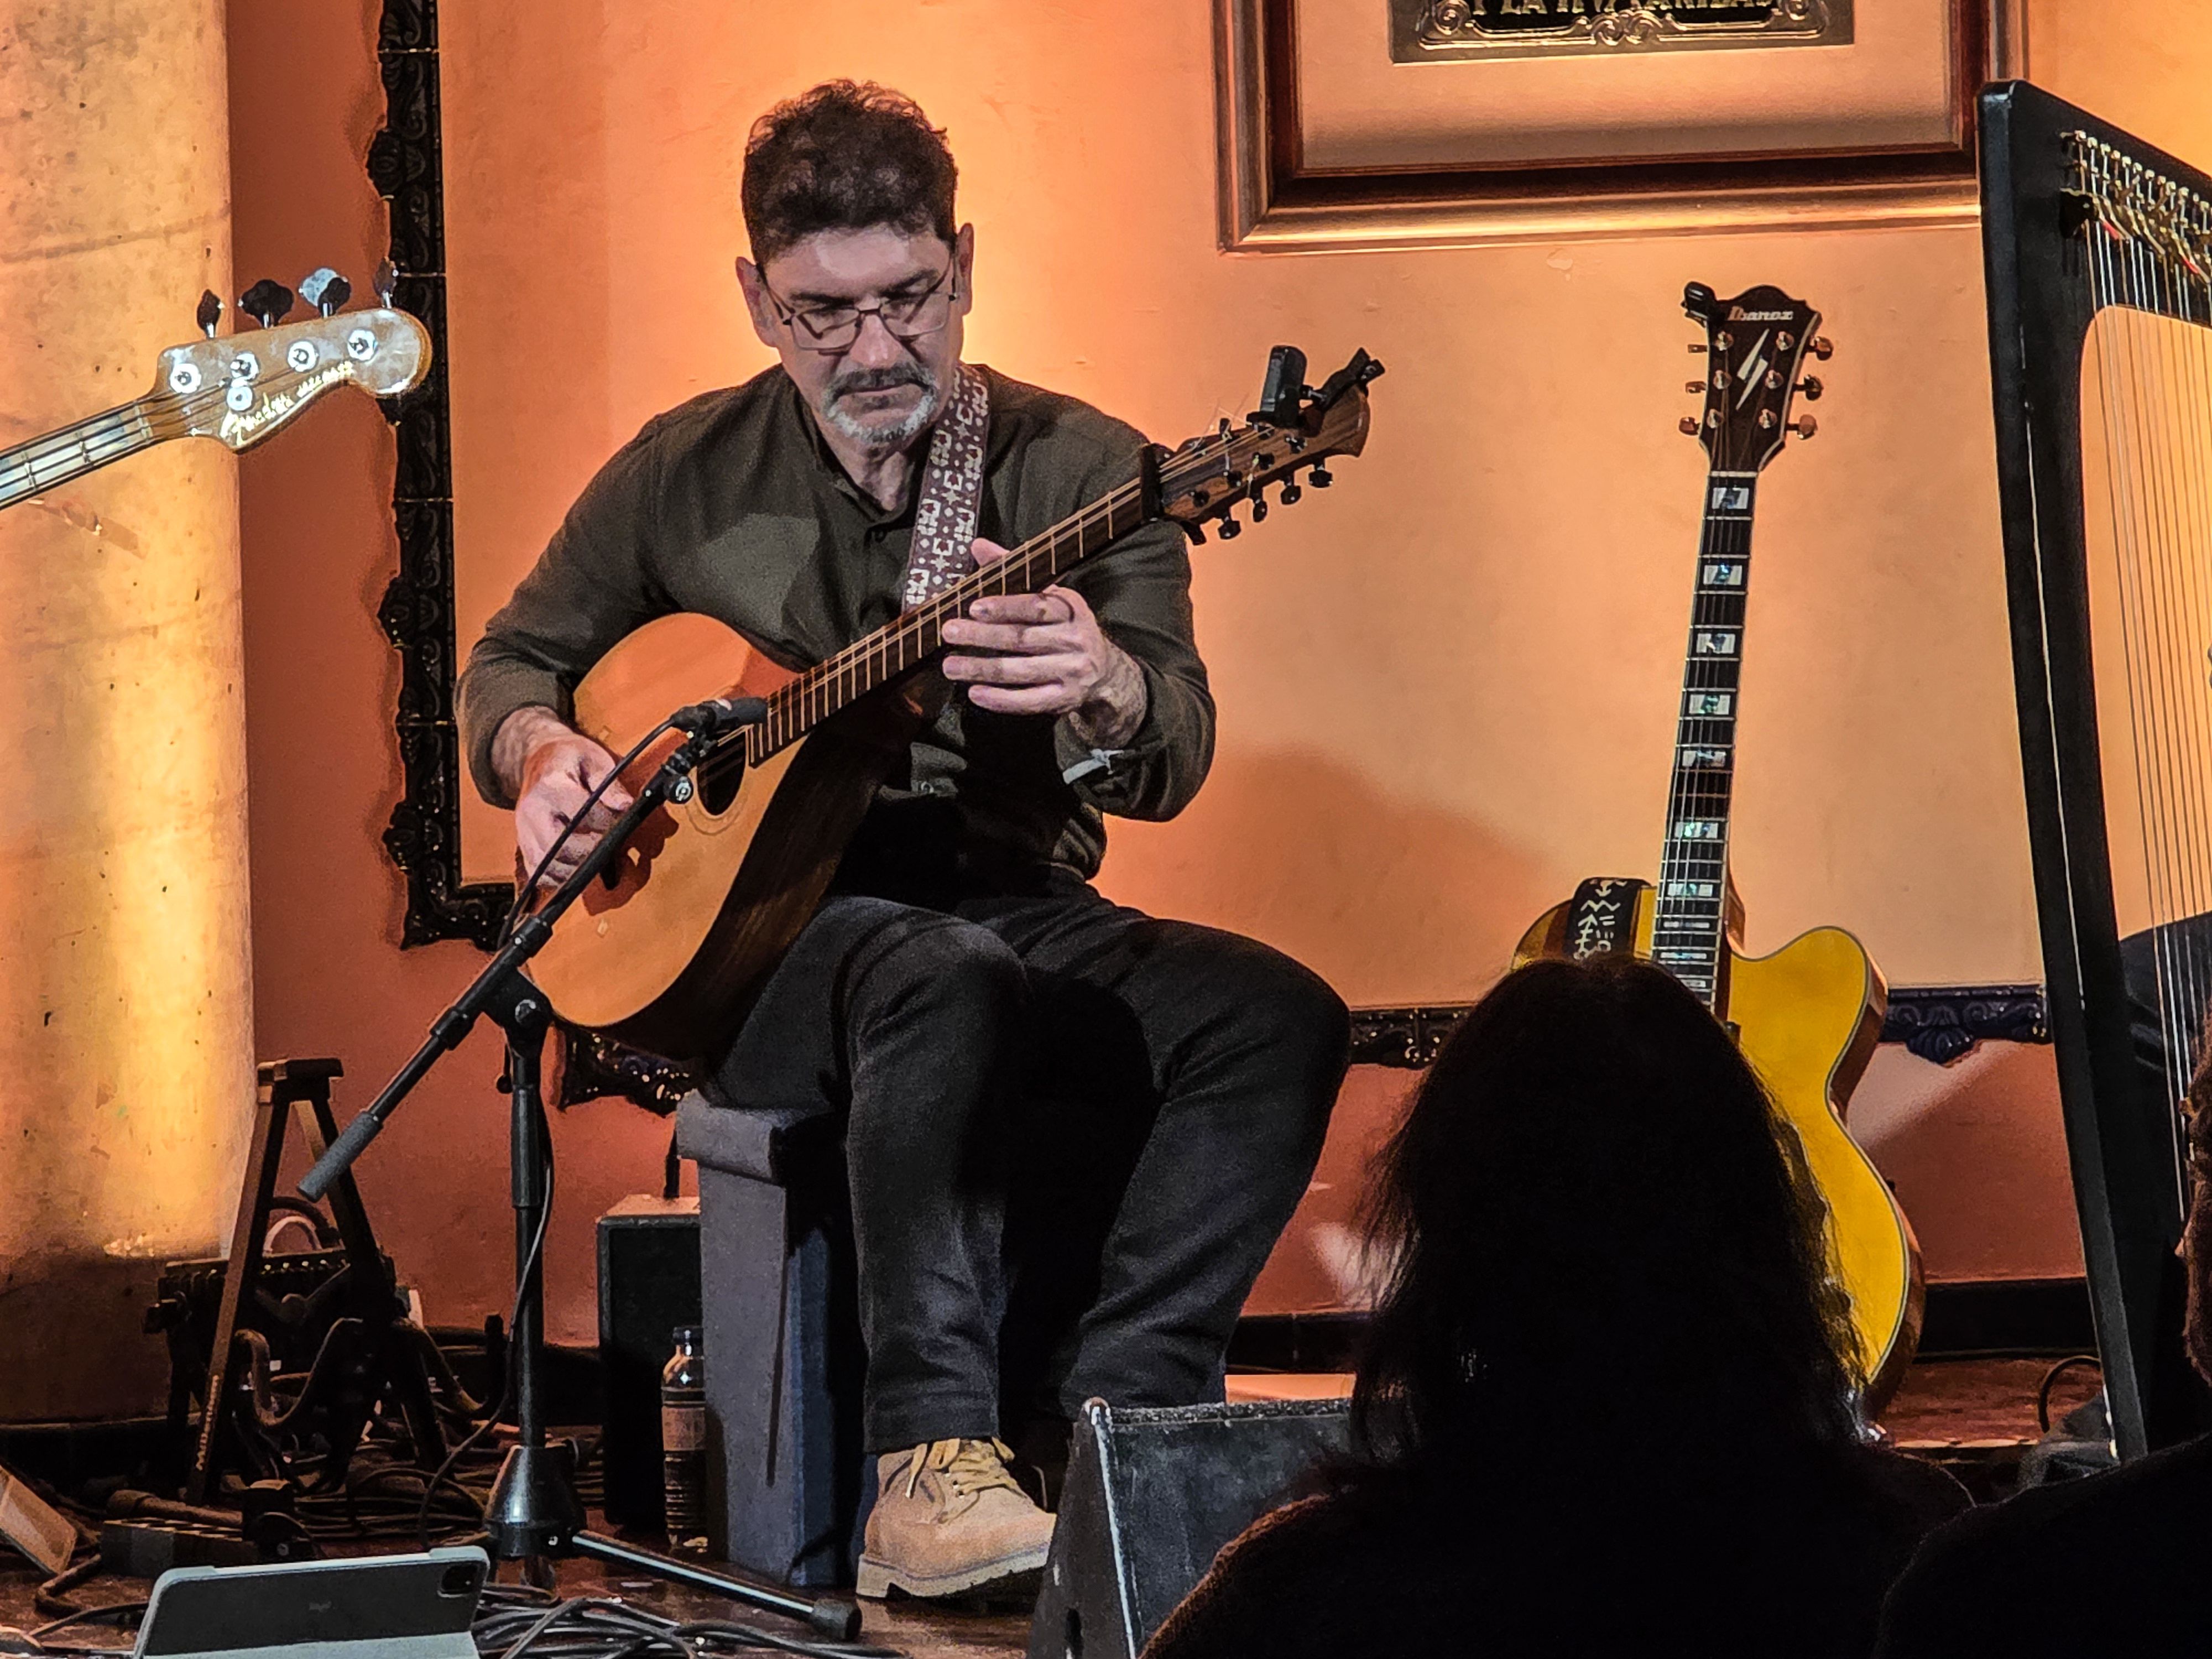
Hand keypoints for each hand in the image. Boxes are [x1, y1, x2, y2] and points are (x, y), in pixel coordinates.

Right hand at [509, 718, 634, 888]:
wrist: (539, 760)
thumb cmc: (568, 759)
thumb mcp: (594, 759)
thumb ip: (610, 784)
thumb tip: (625, 806)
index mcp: (550, 786)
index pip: (582, 814)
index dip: (606, 823)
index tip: (620, 823)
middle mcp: (531, 812)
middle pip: (560, 848)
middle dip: (591, 852)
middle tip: (609, 845)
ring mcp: (524, 832)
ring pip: (549, 866)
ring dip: (577, 868)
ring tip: (595, 854)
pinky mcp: (524, 847)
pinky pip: (539, 875)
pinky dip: (561, 877)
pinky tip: (577, 866)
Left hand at [940, 538, 1147, 746]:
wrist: (1106, 672)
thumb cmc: (1066, 628)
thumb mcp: (1049, 596)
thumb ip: (1012, 572)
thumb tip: (978, 545)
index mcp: (1070, 610)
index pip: (1037, 606)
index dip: (1005, 606)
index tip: (974, 607)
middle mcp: (1074, 640)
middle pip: (1023, 638)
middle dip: (982, 636)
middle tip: (950, 631)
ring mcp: (1071, 672)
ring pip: (1020, 671)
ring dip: (982, 669)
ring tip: (951, 665)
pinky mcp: (1064, 699)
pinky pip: (1028, 702)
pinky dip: (1000, 699)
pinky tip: (975, 693)